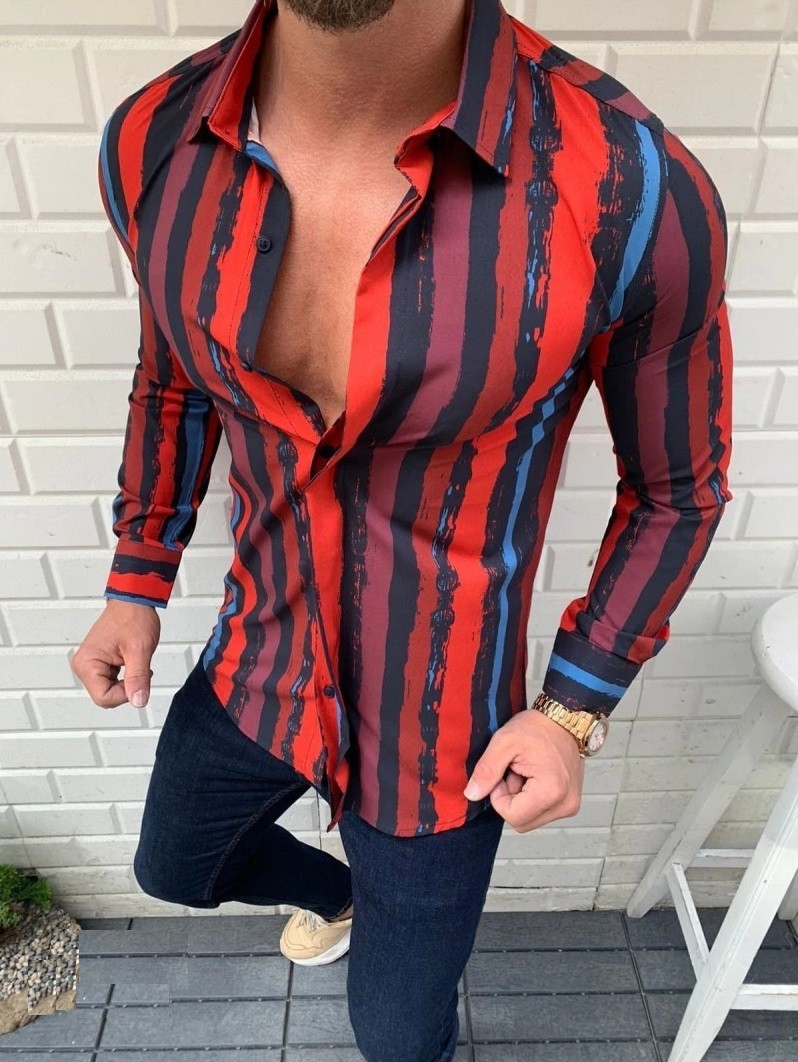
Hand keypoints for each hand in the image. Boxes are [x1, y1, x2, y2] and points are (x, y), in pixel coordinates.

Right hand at [71, 599, 159, 709]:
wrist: (134, 601)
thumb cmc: (133, 618)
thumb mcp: (140, 650)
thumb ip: (138, 678)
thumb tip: (138, 702)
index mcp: (86, 664)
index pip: (104, 698)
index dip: (125, 694)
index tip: (139, 678)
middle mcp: (83, 666)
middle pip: (105, 697)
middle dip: (126, 688)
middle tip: (139, 666)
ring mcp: (89, 665)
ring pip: (109, 691)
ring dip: (126, 682)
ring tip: (134, 661)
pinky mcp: (97, 664)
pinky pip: (111, 683)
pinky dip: (125, 678)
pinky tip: (131, 663)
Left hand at [462, 708, 584, 832]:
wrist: (565, 718)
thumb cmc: (538, 727)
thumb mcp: (504, 742)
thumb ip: (486, 771)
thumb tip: (472, 794)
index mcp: (552, 791)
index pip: (513, 816)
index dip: (500, 797)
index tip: (505, 774)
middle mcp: (565, 804)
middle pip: (521, 822)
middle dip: (510, 800)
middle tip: (514, 772)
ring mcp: (569, 805)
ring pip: (529, 819)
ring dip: (520, 799)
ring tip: (525, 772)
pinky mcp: (569, 803)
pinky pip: (540, 812)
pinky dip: (531, 798)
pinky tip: (533, 777)